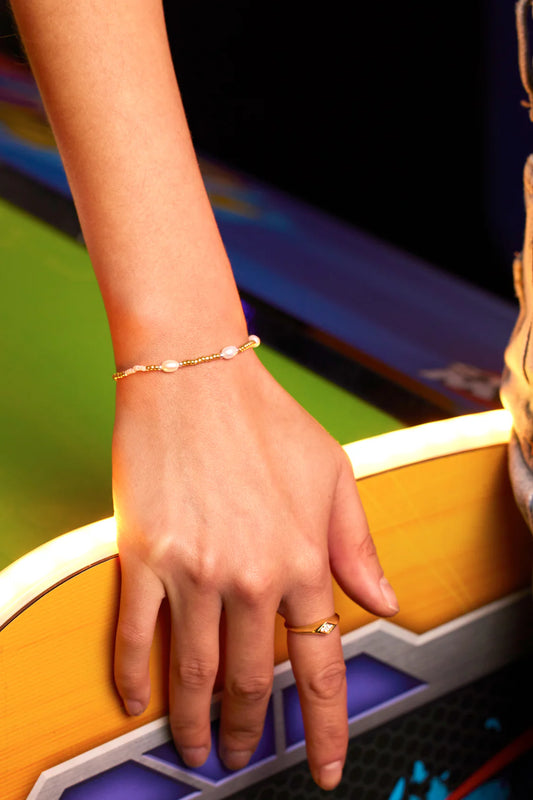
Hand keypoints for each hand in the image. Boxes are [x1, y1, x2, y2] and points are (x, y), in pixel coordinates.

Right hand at [112, 351, 398, 790]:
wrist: (196, 377)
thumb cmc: (266, 419)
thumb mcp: (334, 474)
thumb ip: (357, 546)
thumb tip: (381, 601)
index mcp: (304, 560)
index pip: (320, 666)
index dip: (325, 727)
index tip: (324, 766)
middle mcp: (252, 576)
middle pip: (250, 681)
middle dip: (248, 732)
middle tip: (241, 757)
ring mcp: (195, 571)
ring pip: (194, 673)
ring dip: (195, 723)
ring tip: (197, 748)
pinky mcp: (145, 557)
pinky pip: (136, 635)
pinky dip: (135, 678)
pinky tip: (137, 701)